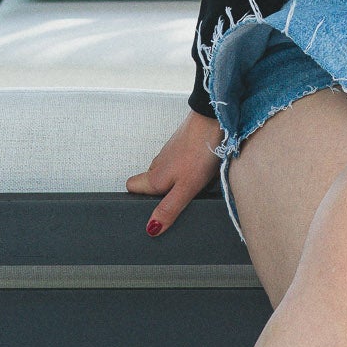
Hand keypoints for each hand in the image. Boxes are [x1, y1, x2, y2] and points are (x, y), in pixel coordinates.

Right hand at [126, 109, 223, 236]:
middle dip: (159, 194)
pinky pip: (180, 163)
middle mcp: (159, 163)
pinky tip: (202, 173)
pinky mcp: (185, 145)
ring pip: (166, 172)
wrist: (214, 118)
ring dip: (175, 182)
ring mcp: (171, 153)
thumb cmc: (200, 151)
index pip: (132, 187)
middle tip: (177, 204)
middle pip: (149, 182)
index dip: (137, 199)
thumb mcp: (186, 188)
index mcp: (155, 176)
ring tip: (193, 189)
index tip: (149, 210)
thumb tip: (151, 229)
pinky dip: (187, 170)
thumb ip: (168, 208)